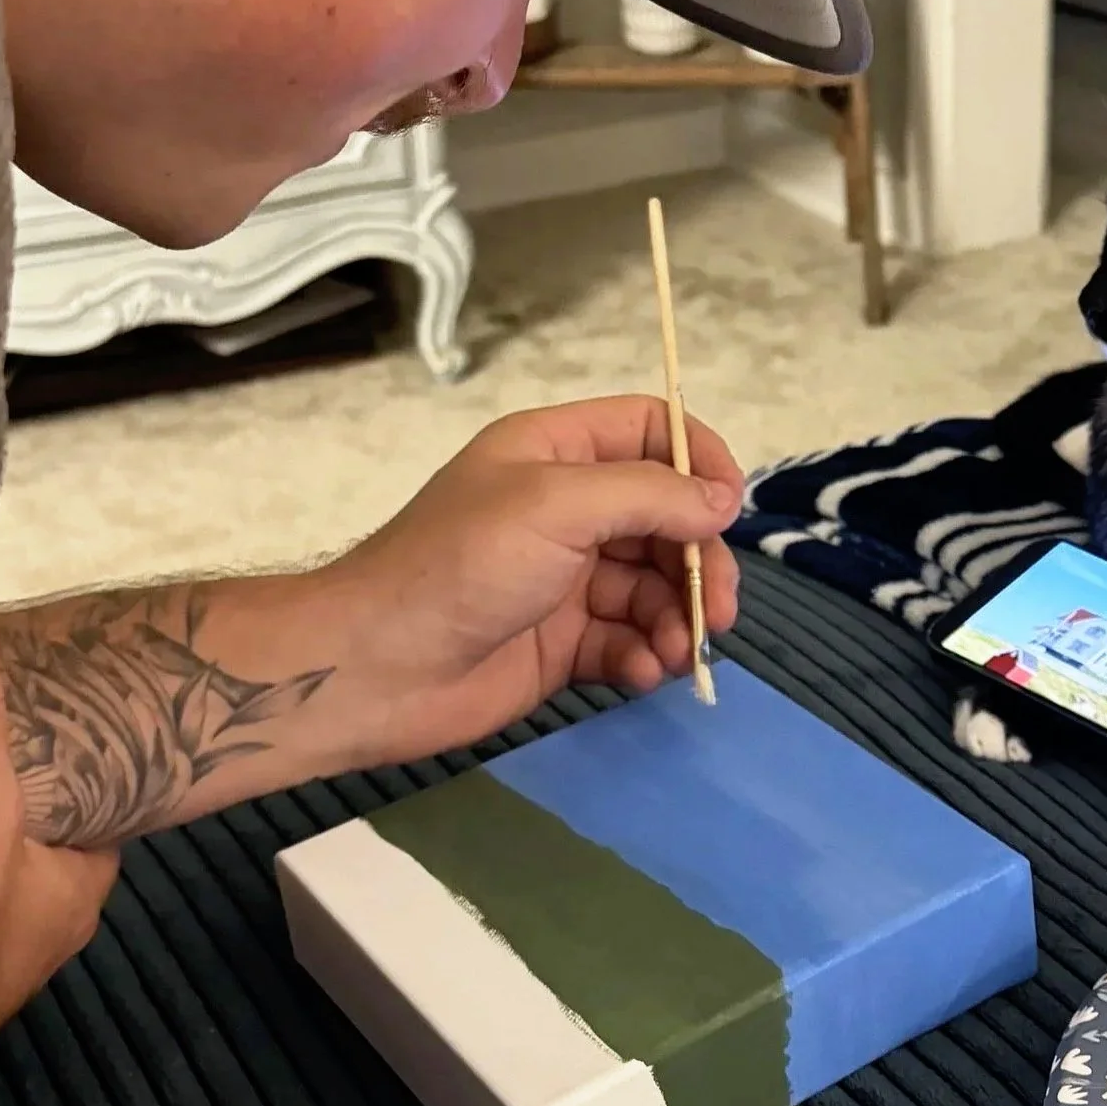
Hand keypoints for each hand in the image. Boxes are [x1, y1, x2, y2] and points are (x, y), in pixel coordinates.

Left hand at [330, 396, 743, 764]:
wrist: (377, 669)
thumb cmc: (462, 565)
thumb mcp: (557, 505)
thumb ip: (649, 495)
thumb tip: (723, 500)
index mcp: (555, 452)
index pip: (649, 432)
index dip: (698, 461)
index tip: (730, 509)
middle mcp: (565, 508)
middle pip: (664, 518)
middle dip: (698, 562)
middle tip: (718, 611)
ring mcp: (564, 579)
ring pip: (653, 586)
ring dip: (677, 618)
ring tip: (675, 653)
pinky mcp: (561, 643)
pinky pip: (627, 640)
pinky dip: (644, 656)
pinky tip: (642, 674)